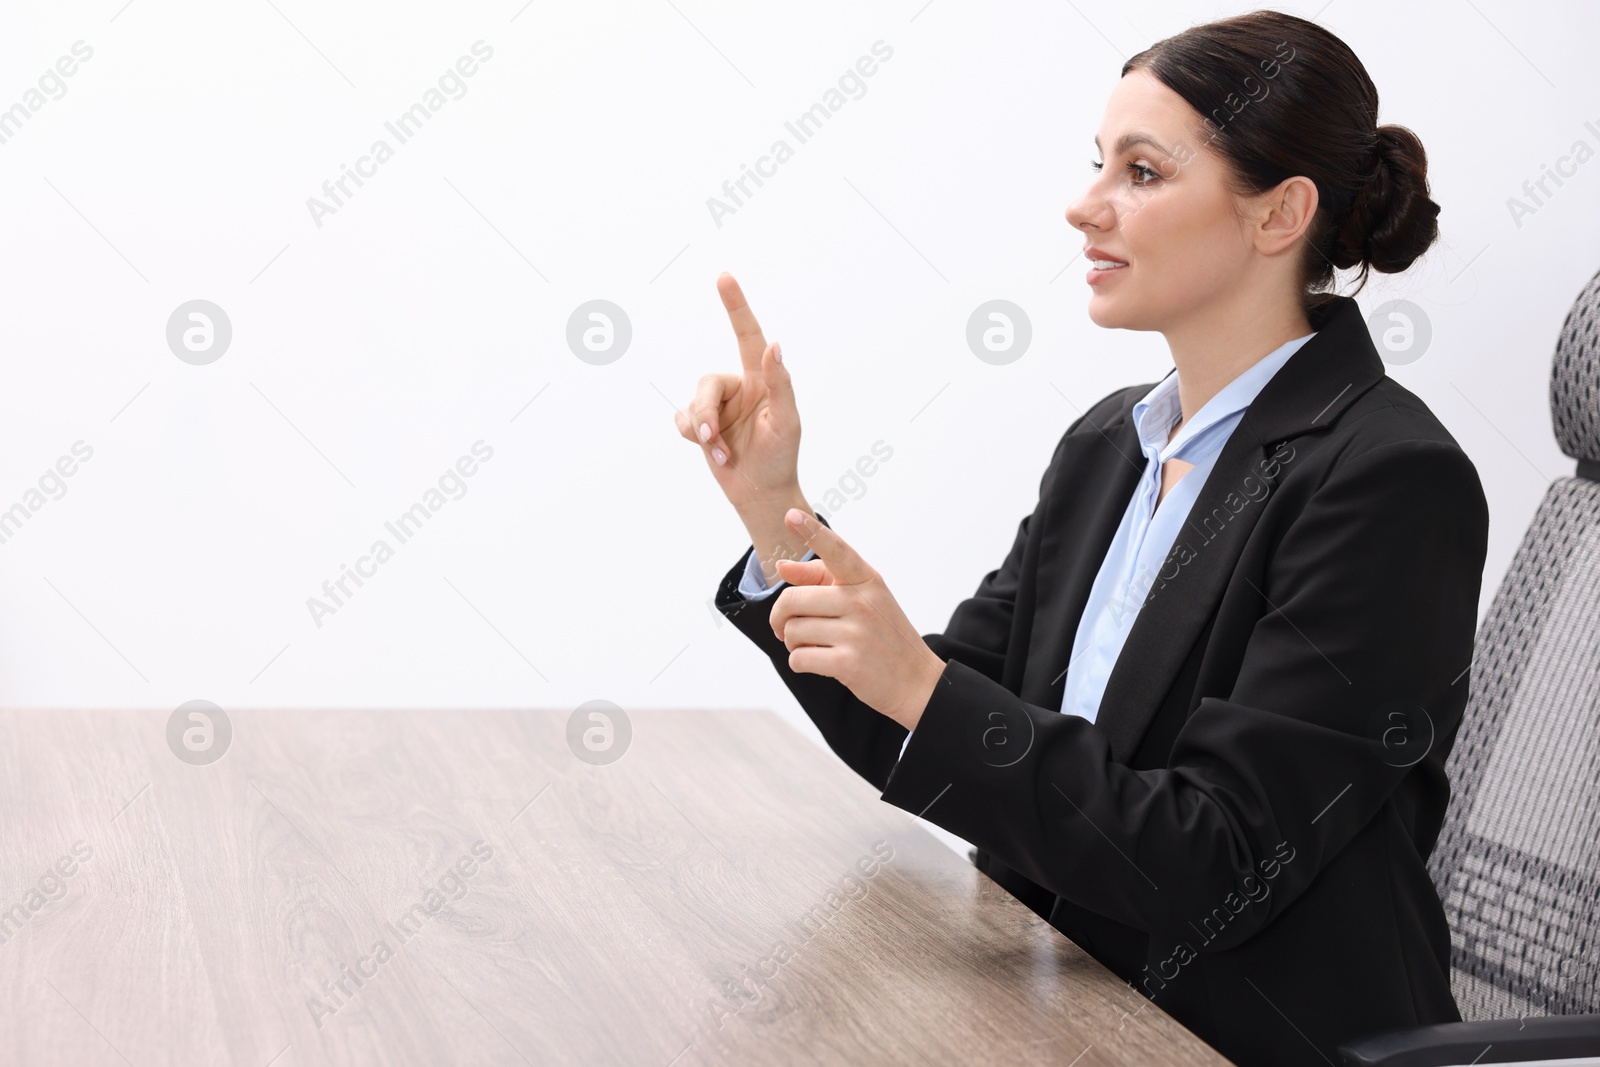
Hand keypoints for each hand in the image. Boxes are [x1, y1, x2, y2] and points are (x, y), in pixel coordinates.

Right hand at [674, 273, 800, 511]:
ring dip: (702, 431)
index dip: (736, 305)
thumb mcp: (787, 421)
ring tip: (723, 452)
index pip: (748, 335)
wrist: (762, 492)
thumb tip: (774, 345)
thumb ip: (779, 383)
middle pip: (706, 381)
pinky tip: (713, 451)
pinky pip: (682, 419)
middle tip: (714, 439)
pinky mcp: (701, 424)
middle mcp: (738, 387)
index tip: (724, 277)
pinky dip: (692, 437)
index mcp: (761, 379)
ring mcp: (718, 406)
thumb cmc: (781, 456)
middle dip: (705, 412)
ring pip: (692, 403)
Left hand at [768, 509, 946, 731]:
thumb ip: (822, 579)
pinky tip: (817, 662)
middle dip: (780, 618)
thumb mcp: (864, 599)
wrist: (917, 681)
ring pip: (793, 631)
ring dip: (792, 643)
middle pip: (793, 600)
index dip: (812, 532)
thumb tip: (783, 567)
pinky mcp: (848, 663)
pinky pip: (799, 658)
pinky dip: (799, 662)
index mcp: (866, 581)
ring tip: (813, 646)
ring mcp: (856, 633)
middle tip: (783, 628)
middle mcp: (862, 602)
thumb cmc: (884, 636)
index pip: (836, 550)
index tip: (791, 515)